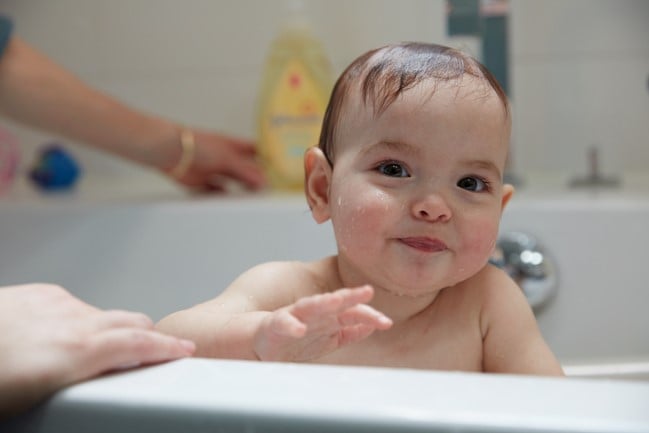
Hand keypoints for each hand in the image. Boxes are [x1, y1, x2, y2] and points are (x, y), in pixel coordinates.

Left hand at [0, 284, 194, 417]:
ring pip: (103, 313)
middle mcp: (71, 322)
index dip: (168, 346)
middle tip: (156, 350)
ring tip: (104, 350)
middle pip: (130, 321)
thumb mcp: (34, 401)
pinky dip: (82, 319)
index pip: (138, 343)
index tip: (186, 349)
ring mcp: (55, 303)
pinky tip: (65, 333)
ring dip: (113, 329)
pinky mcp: (38, 293)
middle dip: (149, 335)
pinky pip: (75, 305)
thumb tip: (90, 406)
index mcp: (74, 353)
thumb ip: (77, 392)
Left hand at [168, 128, 265, 191]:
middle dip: (256, 177)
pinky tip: (231, 200)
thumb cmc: (199, 145)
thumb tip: (265, 182)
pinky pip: (215, 191)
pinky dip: (223, 196)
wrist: (172, 152)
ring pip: (232, 180)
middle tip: (269, 188)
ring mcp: (213, 169)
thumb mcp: (228, 158)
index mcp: (233, 146)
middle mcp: (224, 157)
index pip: (255, 150)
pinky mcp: (201, 182)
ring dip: (241, 188)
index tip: (280, 167)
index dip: (267, 157)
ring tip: (254, 197)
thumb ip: (246, 171)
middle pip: (245, 169)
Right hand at [253, 285, 391, 361]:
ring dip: (323, 303)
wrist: (260, 344)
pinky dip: (291, 325)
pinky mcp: (275, 326)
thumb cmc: (295, 341)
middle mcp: (312, 313)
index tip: (385, 321)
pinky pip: (283, 324)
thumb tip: (373, 324)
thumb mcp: (328, 339)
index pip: (351, 313)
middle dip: (350, 297)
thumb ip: (350, 332)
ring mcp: (293, 317)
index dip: (368, 315)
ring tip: (336, 301)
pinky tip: (298, 329)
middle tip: (367, 292)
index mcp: (326, 317)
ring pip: (310, 306)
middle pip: (334, 302)